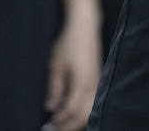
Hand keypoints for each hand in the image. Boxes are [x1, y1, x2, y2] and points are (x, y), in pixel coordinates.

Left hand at [46, 10, 100, 130]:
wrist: (85, 27)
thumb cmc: (69, 44)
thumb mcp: (56, 66)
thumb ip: (55, 89)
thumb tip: (50, 108)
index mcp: (82, 84)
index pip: (71, 111)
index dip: (60, 120)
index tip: (49, 123)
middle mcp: (93, 86)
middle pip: (84, 116)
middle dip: (69, 125)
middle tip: (56, 127)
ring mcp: (98, 83)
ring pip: (91, 111)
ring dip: (77, 119)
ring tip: (63, 120)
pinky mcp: (99, 80)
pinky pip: (94, 102)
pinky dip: (83, 111)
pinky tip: (73, 108)